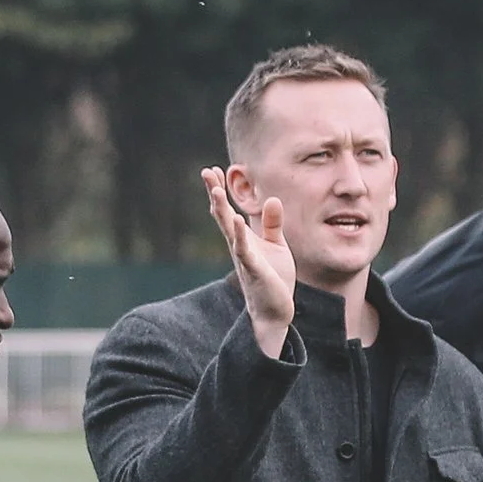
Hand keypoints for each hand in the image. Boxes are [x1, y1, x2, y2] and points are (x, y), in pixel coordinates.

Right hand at [203, 169, 294, 355]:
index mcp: (243, 239)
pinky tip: (234, 219)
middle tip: (206, 172)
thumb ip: (272, 224)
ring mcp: (244, 257)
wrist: (275, 311)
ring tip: (216, 190)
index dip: (221, 191)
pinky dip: (238, 235)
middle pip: (223, 216)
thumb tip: (271, 198)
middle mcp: (238, 246)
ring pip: (229, 230)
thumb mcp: (276, 246)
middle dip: (215, 194)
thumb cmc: (273, 279)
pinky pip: (244, 250)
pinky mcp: (254, 270)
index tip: (214, 170)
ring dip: (222, 210)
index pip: (228, 210)